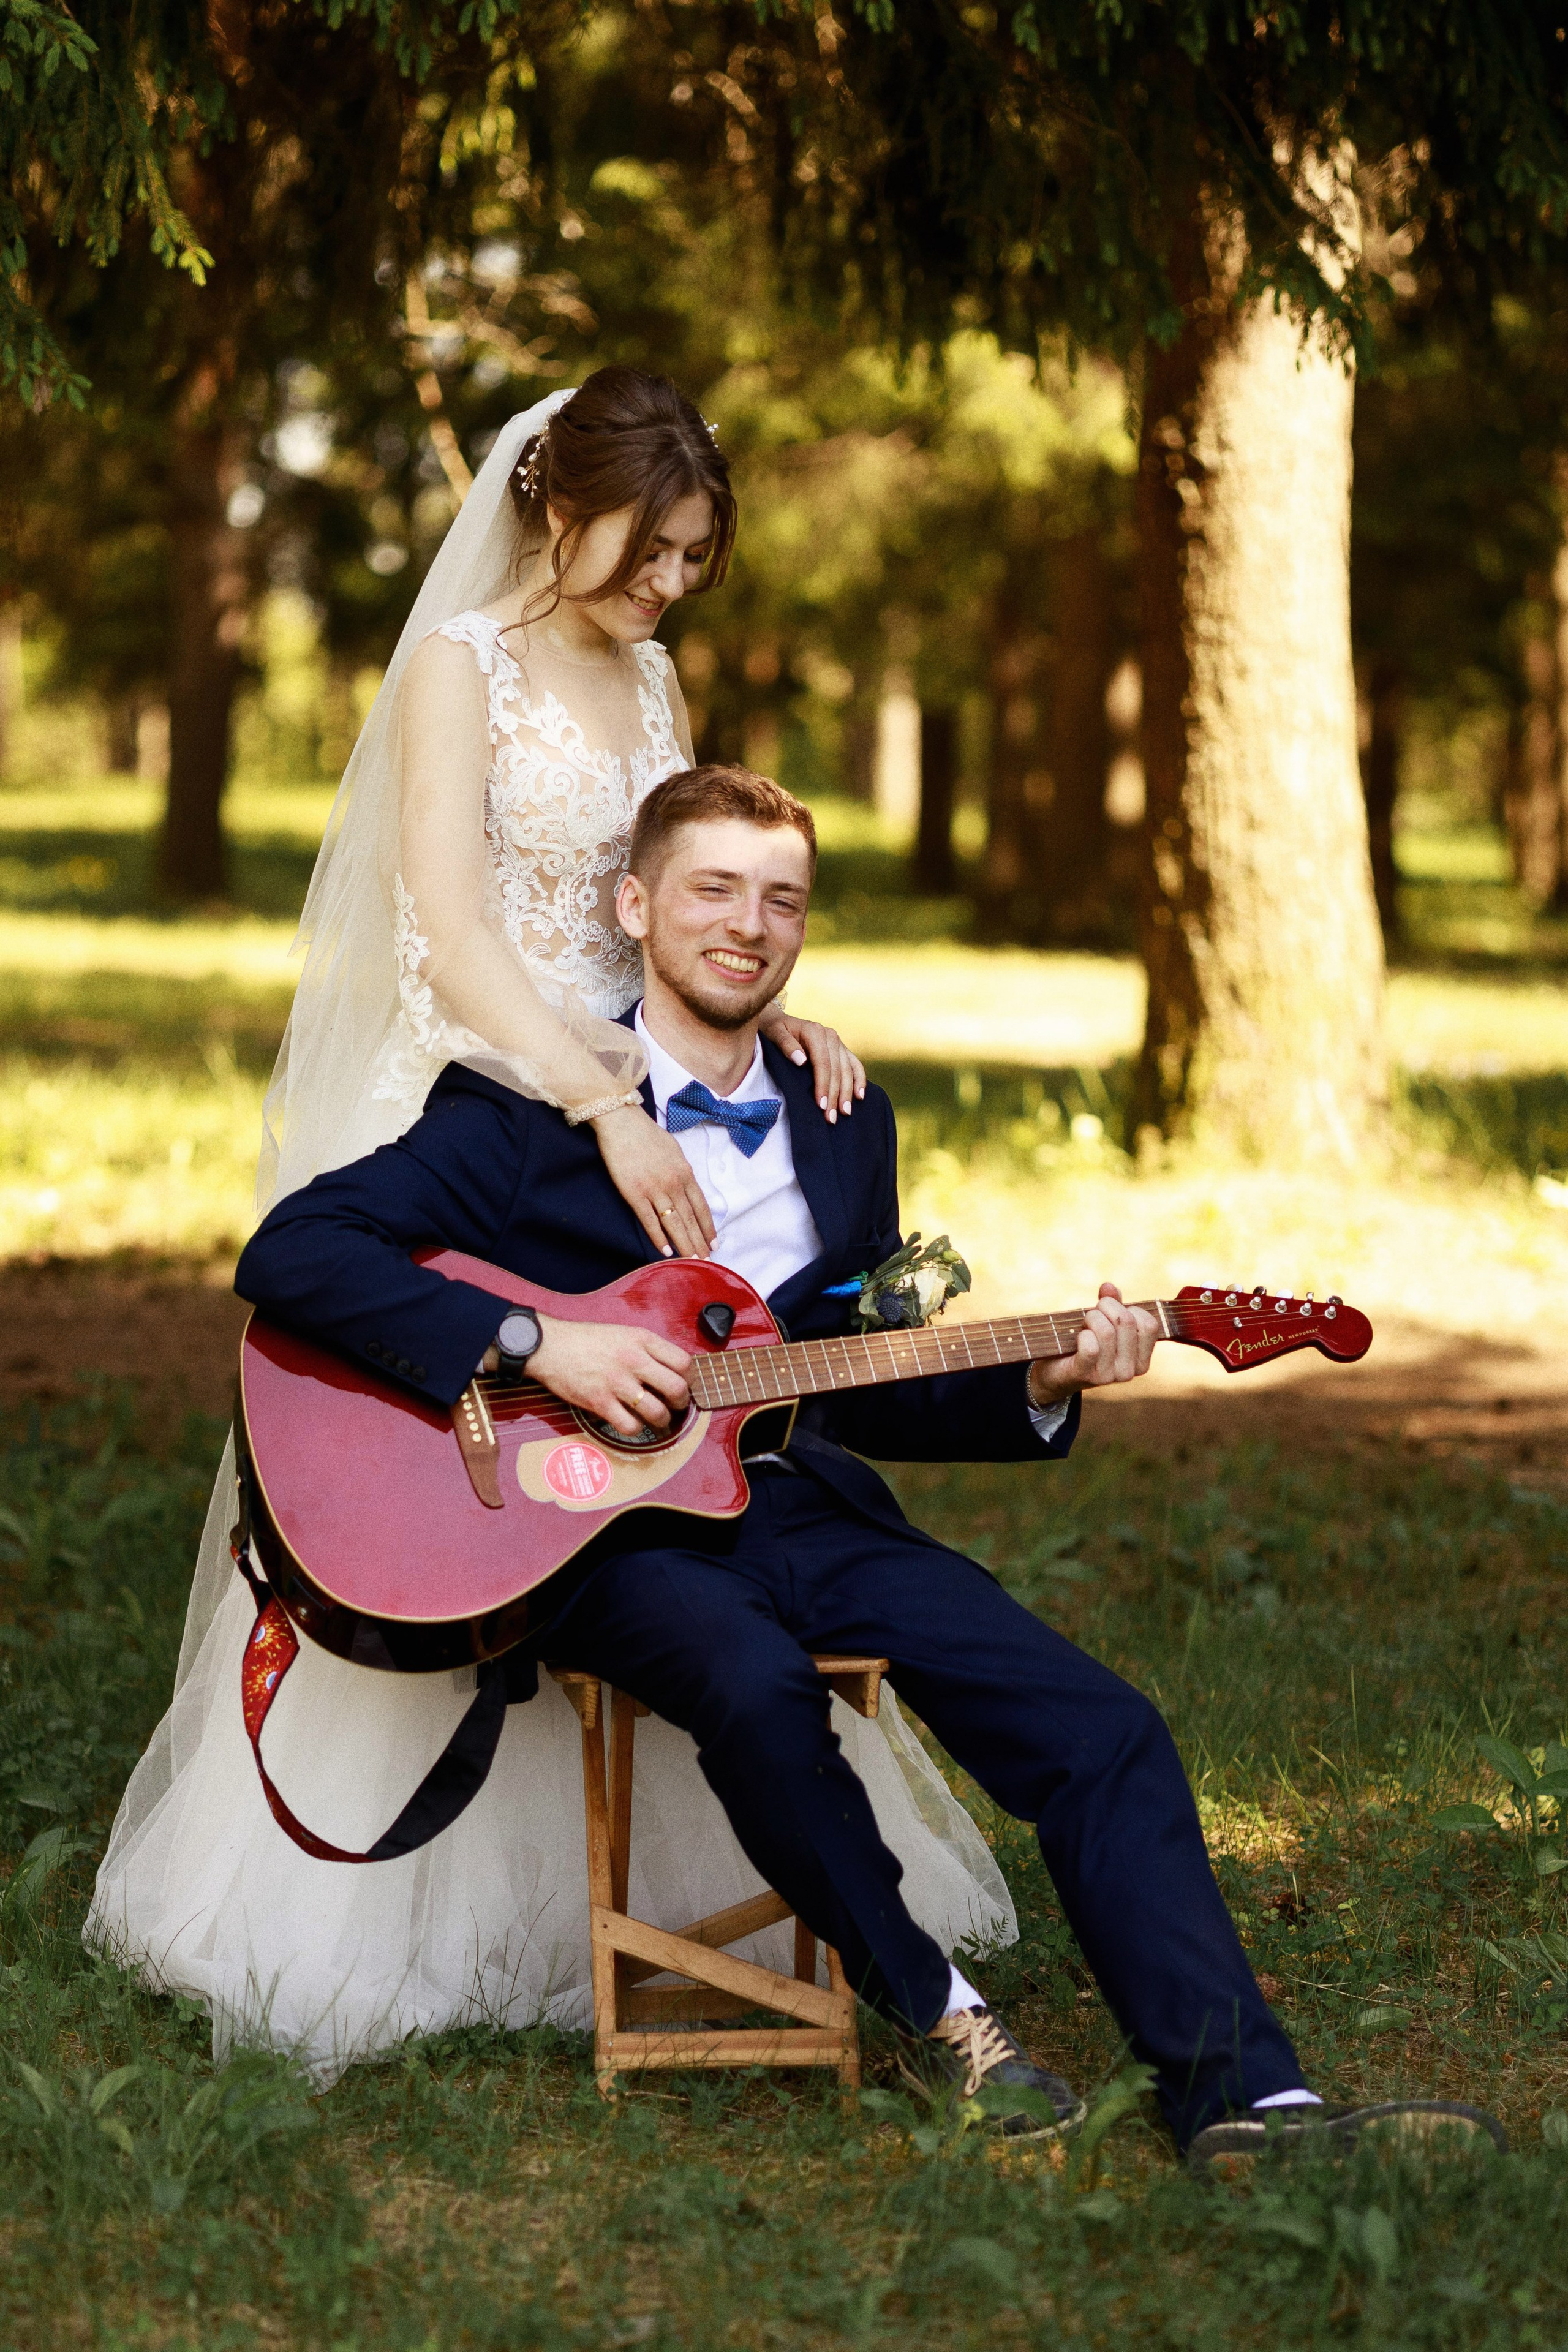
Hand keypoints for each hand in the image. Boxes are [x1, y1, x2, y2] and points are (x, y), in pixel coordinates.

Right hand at [525, 1314, 692, 1437]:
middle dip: (681, 1403)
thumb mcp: (623, 1332)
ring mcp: (616, 1382)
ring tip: (657, 1419)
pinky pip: (630, 1426)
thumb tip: (673, 1369)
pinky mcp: (599, 1402)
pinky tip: (632, 1422)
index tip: (684, 1384)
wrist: (550, 1346)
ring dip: (662, 1421)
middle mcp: (633, 1359)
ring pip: (657, 1412)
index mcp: (641, 1339)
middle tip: (675, 1406)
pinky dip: (636, 1429)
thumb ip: (648, 1348)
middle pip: (677, 1389)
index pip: (684, 1362)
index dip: (689, 1378)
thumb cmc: (586, 1340)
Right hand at [590, 1102, 714, 1259]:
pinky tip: (666, 1252)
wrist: (622, 1123)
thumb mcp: (674, 1151)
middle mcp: (673, 1183)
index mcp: (685, 1173)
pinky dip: (658, 1238)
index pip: (701, 1207)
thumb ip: (682, 1172)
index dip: (708, 1227)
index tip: (714, 1243)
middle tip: (706, 1261)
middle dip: (699, 1242)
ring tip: (691, 1262)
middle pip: (689, 1219)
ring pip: (673, 1224)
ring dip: (684, 1245)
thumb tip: (687, 1188)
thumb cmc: (647, 1135)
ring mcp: (654, 1189)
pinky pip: (649, 1221)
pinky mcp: (634, 1194)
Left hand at [759, 1007, 865, 1124]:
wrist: (779, 1021)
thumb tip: (801, 1061)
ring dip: (847, 1093)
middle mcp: (831, 1036)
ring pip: (848, 1070)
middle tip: (831, 1118)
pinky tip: (860, 1096)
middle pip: (837, 1070)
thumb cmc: (774, 1029)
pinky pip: (854, 1065)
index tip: (821, 1105)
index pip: (822, 1063)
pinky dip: (859, 1080)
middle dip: (835, 1095)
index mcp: (815, 1032)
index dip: (823, 1085)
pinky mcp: (841, 1049)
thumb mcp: (774, 1033)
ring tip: (845, 1112)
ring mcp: (838, 1043)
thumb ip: (786, 1045)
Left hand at [1027, 1284, 1158, 1406]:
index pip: (1149, 1325)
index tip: (1112, 1313)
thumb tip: (1108, 1287)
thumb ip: (1112, 1303)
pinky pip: (1090, 1346)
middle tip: (1092, 1315)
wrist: (1058, 1373)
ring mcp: (1110, 1376)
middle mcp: (1130, 1371)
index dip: (1128, 1309)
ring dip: (1091, 1319)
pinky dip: (1082, 1334)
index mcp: (1141, 1360)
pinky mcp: (1087, 1375)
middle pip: (1126, 1321)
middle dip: (1105, 1307)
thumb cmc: (1085, 1343)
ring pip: (1107, 1331)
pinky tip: (1079, 1338)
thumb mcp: (1104, 1321)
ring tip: (1084, 1324)